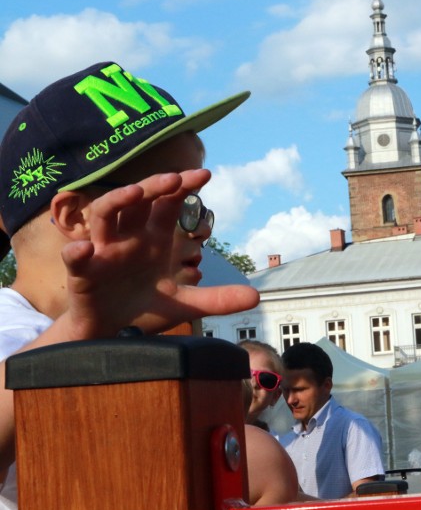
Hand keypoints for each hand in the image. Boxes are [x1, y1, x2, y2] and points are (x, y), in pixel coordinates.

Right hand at [58, 169, 257, 338]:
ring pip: (105, 215)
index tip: (204, 174)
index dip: (183, 187)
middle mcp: (129, 238)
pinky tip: (86, 248)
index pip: (168, 203)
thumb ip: (218, 298)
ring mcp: (104, 252)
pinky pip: (76, 258)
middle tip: (175, 179)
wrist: (113, 335)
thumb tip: (256, 297)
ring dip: (117, 201)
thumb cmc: (145, 309)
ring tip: (134, 193)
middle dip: (155, 186)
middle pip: (138, 200)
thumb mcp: (186, 304)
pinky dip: (78, 251)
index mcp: (154, 239)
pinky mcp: (83, 274)